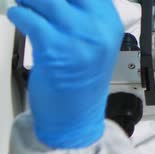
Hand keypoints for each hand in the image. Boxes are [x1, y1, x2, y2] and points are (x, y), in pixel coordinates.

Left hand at [8, 0, 123, 147]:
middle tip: (36, 2)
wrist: (76, 116)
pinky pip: (27, 16)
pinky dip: (18, 15)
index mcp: (110, 23)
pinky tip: (20, 19)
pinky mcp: (55, 49)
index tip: (55, 2)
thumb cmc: (81, 80)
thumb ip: (82, 14)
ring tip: (27, 7)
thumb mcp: (93, 42)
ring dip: (29, 0)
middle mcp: (98, 28)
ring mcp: (78, 38)